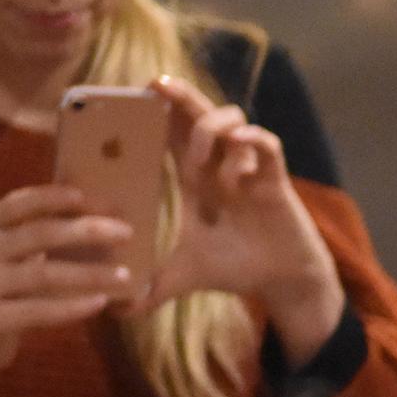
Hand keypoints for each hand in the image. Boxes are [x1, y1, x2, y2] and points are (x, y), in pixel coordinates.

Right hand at [0, 185, 138, 376]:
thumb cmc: (8, 285)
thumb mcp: (16, 252)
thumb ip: (42, 232)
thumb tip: (102, 215)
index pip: (19, 203)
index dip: (53, 197)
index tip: (88, 196)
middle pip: (39, 234)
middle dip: (86, 231)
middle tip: (127, 233)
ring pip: (43, 274)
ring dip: (89, 274)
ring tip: (124, 275)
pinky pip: (38, 310)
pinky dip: (72, 306)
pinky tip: (100, 302)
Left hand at [148, 75, 342, 362]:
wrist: (280, 282)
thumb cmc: (236, 268)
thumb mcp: (184, 276)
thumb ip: (151, 287)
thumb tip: (115, 311)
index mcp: (193, 178)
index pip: (169, 130)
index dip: (154, 109)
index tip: (130, 95)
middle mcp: (218, 165)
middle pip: (198, 111)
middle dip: (179, 95)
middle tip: (156, 86)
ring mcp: (248, 167)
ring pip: (232, 118)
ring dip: (211, 128)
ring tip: (199, 157)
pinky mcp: (275, 178)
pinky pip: (266, 143)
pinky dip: (249, 145)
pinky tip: (237, 167)